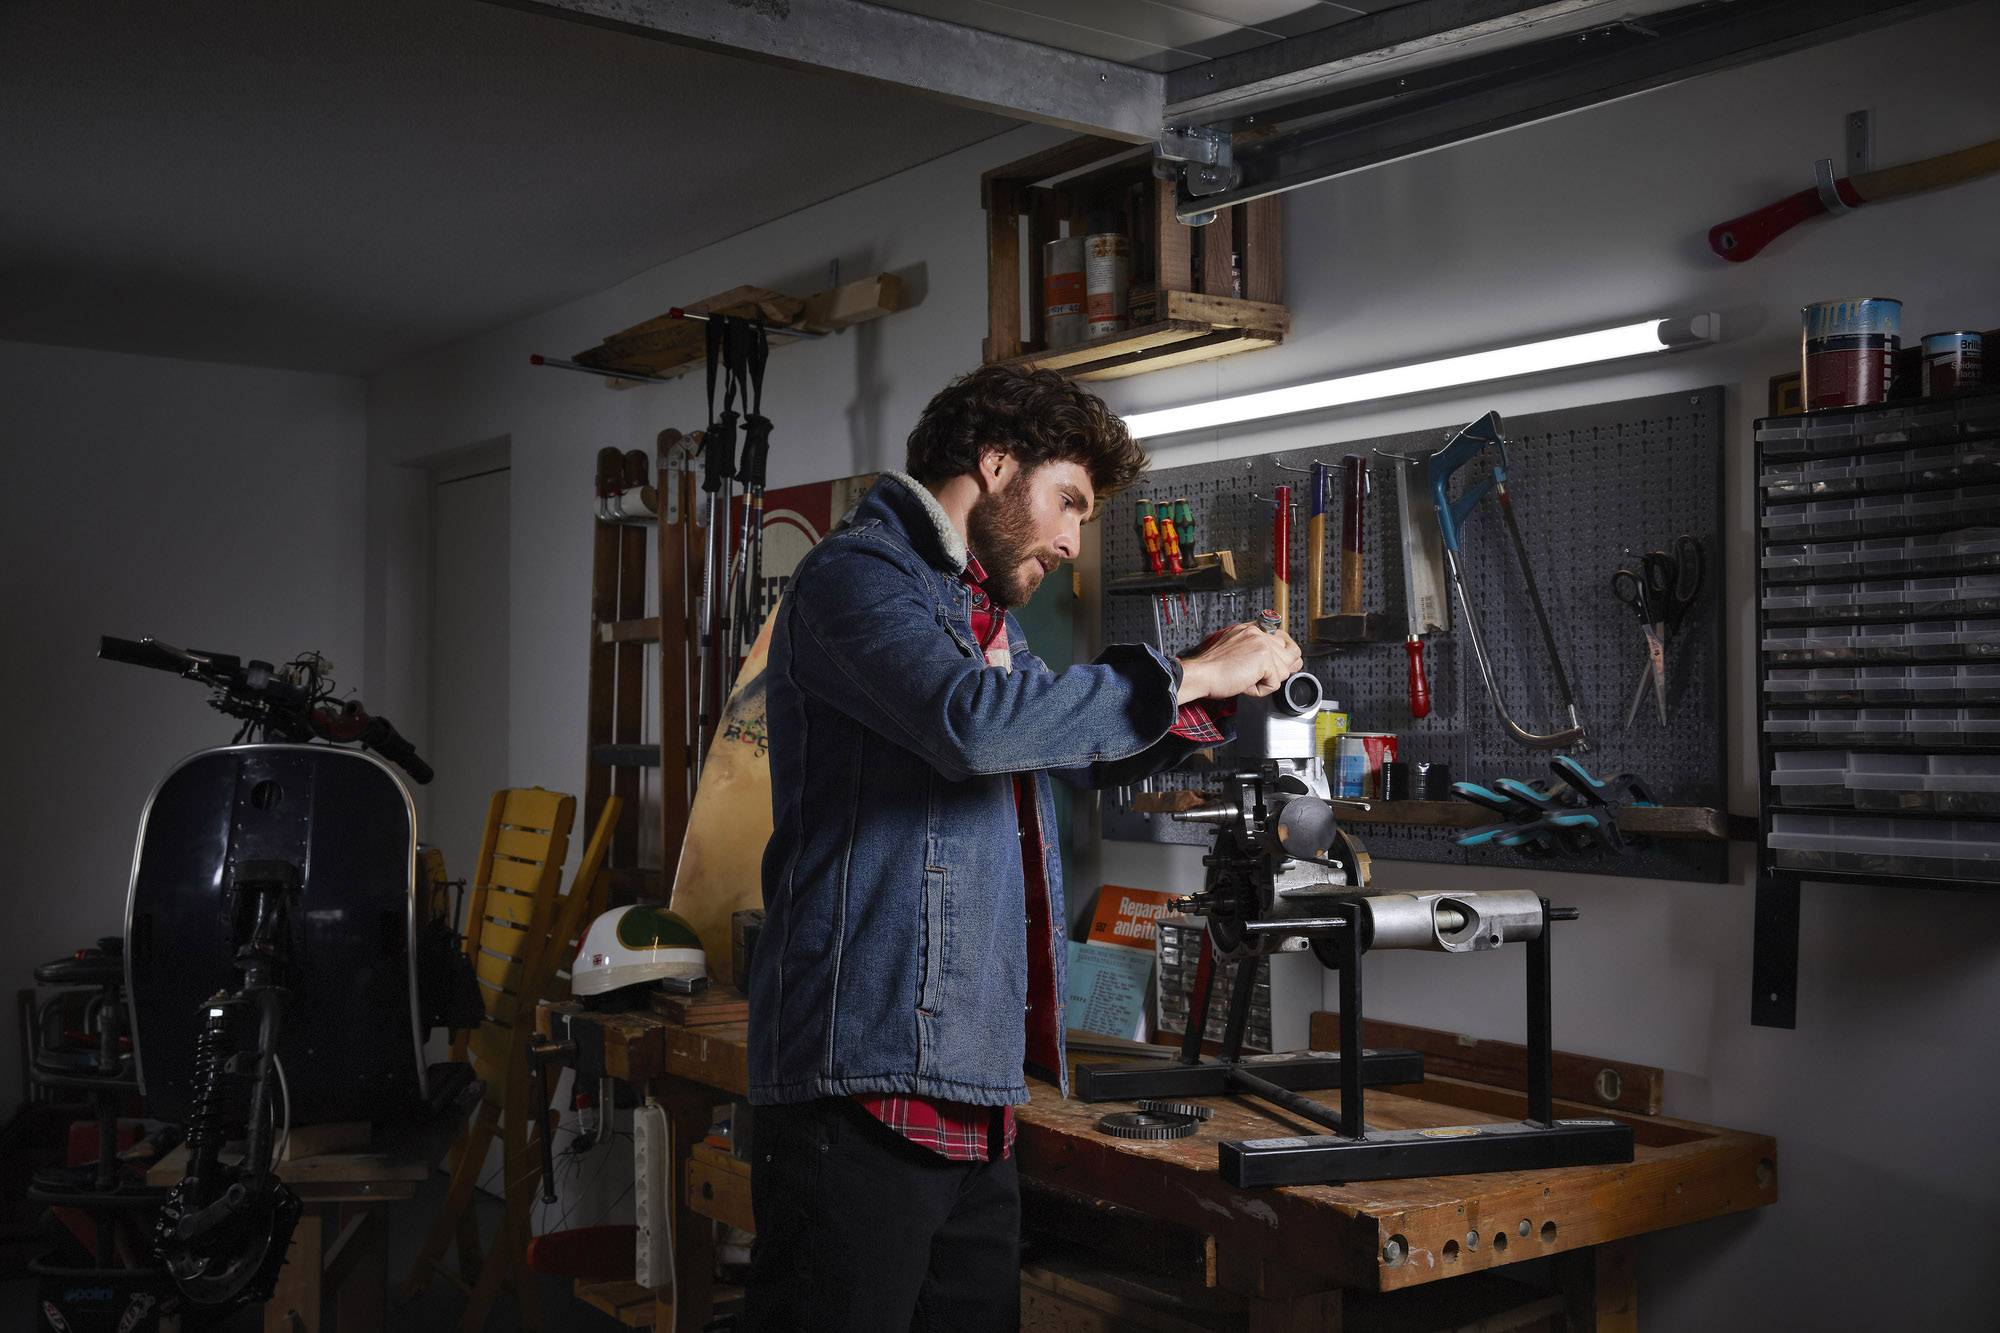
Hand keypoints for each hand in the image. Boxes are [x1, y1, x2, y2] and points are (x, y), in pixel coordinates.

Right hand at [1176, 622, 1302, 703]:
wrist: (1200, 674)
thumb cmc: (1210, 668)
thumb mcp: (1232, 649)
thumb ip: (1251, 649)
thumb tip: (1271, 662)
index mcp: (1250, 629)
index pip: (1281, 636)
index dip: (1284, 652)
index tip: (1281, 661)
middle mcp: (1258, 632)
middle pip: (1291, 652)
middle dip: (1282, 669)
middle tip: (1264, 677)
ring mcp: (1262, 644)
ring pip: (1284, 670)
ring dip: (1267, 681)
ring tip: (1246, 679)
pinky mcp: (1264, 659)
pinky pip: (1274, 684)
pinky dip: (1261, 690)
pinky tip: (1245, 684)